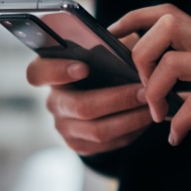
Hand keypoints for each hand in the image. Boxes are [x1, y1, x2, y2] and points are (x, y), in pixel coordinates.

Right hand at [26, 34, 152, 154]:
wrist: (104, 93)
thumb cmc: (105, 65)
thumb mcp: (106, 49)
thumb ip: (111, 46)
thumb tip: (129, 49)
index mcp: (50, 72)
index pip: (38, 73)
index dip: (58, 71)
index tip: (84, 67)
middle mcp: (53, 101)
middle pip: (80, 106)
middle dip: (117, 99)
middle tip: (145, 91)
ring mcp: (63, 126)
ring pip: (97, 130)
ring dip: (130, 118)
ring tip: (152, 106)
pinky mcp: (78, 144)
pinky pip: (106, 144)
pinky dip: (130, 132)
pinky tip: (145, 119)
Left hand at [108, 4, 190, 145]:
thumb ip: (187, 83)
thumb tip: (152, 91)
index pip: (165, 12)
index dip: (133, 18)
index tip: (112, 37)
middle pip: (166, 26)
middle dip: (141, 56)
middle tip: (142, 89)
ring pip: (174, 62)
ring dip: (155, 92)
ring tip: (158, 116)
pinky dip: (180, 123)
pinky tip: (177, 137)